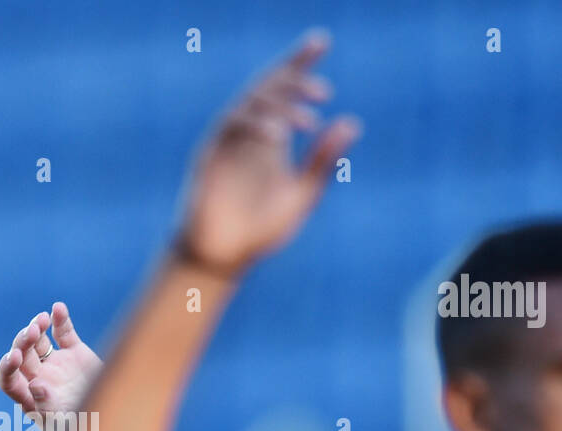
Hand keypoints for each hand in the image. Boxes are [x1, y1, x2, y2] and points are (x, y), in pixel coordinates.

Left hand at [0, 302, 100, 418]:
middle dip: (23, 342)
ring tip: (42, 320)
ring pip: (38, 341)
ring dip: (36, 328)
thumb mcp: (69, 426)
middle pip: (21, 355)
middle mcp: (39, 379)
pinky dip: (60, 320)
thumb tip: (35, 386)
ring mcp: (56, 366)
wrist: (118, 422)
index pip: (8, 381)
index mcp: (31, 399)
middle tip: (33, 331)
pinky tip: (59, 308)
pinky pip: (63, 333)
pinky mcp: (76, 355)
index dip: (8, 368)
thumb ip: (50, 407)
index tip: (15, 357)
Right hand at [175, 29, 360, 274]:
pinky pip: (231, 125)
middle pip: (267, 86)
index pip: (285, 90)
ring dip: (281, 103)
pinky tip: (280, 136)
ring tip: (311, 119)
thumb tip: (352, 123)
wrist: (224, 258)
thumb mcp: (301, 195)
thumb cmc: (260, 231)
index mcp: (271, 139)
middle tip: (325, 93)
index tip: (321, 41)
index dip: (300, 63)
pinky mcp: (210, 154)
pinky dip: (256, 124)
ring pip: (251, 101)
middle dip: (293, 75)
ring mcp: (228, 142)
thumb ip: (322, 161)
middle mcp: (249, 134)